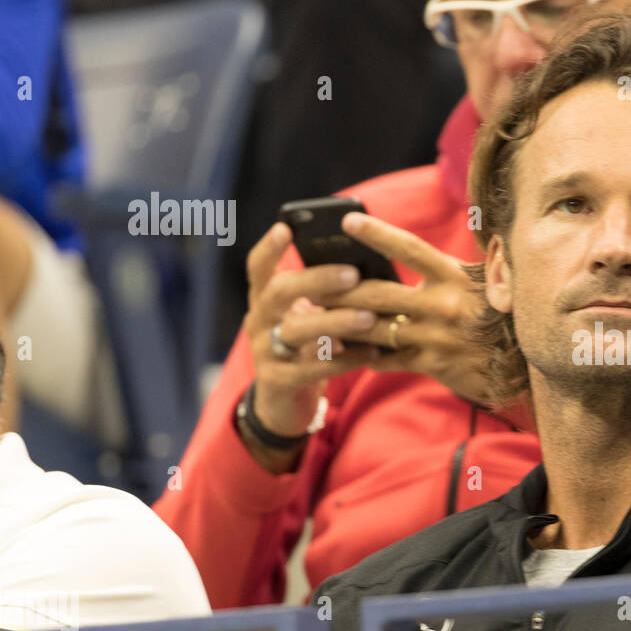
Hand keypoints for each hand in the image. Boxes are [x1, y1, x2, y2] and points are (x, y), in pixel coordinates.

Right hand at [244, 223, 383, 444]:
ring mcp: (266, 351)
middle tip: (353, 274)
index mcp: (265, 299)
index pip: (258, 266)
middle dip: (316, 279)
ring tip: (369, 317)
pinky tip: (372, 353)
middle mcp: (259, 320)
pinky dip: (345, 359)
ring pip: (296, 330)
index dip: (269, 247)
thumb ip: (326, 296)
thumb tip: (368, 268)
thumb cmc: (308, 347)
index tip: (286, 227)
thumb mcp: (308, 317)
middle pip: (279, 291)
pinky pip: (313, 368)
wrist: (284, 403)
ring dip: (335, 321)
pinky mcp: (279, 381)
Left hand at [325, 212, 490, 405]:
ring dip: (343, 324)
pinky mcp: (433, 365)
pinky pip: (388, 359)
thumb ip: (446, 267)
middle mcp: (445, 306)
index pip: (410, 249)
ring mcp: (437, 338)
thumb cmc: (496, 313)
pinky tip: (344, 348)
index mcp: (456, 277)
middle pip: (378, 293)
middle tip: (311, 283)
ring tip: (316, 316)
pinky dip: (364, 354)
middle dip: (340, 290)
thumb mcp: (482, 280)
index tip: (347, 221)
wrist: (524, 365)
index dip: (377, 234)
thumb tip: (401, 251)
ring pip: (376, 328)